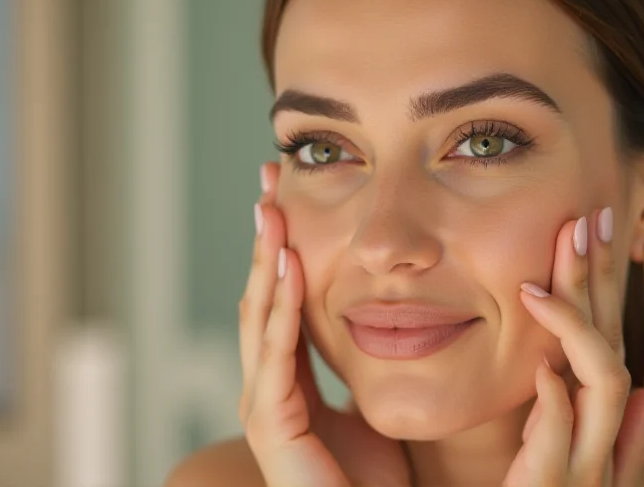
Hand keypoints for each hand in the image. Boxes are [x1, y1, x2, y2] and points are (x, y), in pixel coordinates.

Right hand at [238, 162, 411, 486]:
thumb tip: (383, 315)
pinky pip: (277, 356)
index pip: (279, 300)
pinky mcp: (272, 424)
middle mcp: (268, 384)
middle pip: (261, 297)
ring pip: (260, 317)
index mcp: (289, 377)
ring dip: (267, 262)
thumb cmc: (374, 474)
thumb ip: (362, 359)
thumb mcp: (366, 397)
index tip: (286, 200)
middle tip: (269, 185)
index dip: (281, 251)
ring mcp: (264, 404)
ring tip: (272, 210)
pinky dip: (281, 310)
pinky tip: (288, 269)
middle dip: (266, 241)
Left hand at [506, 209, 643, 486]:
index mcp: (598, 423)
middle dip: (600, 284)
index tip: (589, 230)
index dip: (601, 284)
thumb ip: (607, 431)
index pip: (606, 339)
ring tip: (540, 287)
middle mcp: (603, 441)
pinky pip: (560, 448)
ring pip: (603, 386)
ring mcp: (586, 469)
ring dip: (578, 329)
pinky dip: (556, 408)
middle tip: (585, 223)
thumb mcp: (561, 460)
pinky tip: (543, 371)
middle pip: (610, 346)